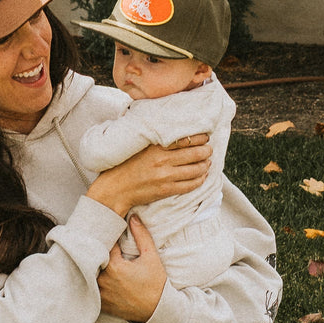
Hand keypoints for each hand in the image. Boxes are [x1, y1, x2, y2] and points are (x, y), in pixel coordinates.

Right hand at [86, 134, 210, 217]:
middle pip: (195, 153)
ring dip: (205, 165)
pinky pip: (191, 185)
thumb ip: (154, 139)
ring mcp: (165, 176)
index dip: (200, 137)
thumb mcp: (138, 147)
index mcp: (155, 147)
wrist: (115, 189)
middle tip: (208, 149)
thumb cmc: (124, 165)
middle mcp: (162, 160)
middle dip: (206, 151)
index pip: (185, 139)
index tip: (204, 136)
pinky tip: (201, 176)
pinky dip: (200, 180)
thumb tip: (173, 131)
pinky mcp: (166, 190)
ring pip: (196, 169)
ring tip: (207, 162)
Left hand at [97, 216, 166, 322]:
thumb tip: (133, 217)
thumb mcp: (151, 257)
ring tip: (92, 258)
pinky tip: (93, 275)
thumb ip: (141, 235)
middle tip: (94, 244)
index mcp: (115, 266)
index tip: (104, 232)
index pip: (102, 245)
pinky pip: (90, 288)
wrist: (157, 311)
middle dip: (94, 251)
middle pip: (92, 259)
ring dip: (90, 266)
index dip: (103, 238)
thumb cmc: (155, 284)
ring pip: (89, 274)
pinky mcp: (100, 303)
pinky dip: (90, 281)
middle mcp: (104, 280)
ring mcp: (100, 293)